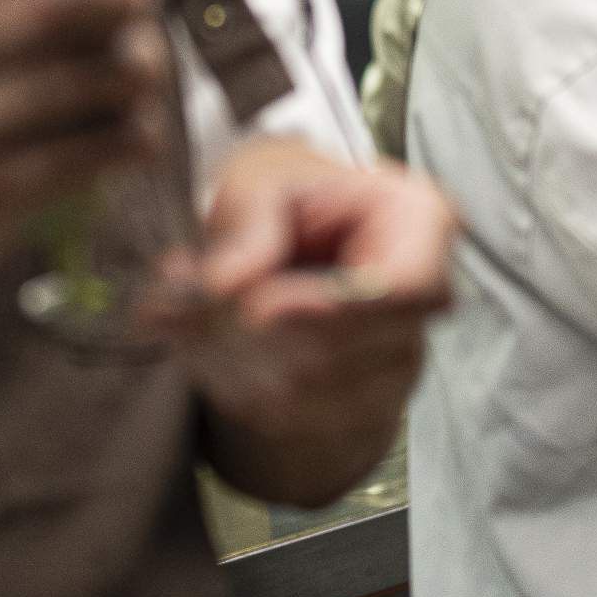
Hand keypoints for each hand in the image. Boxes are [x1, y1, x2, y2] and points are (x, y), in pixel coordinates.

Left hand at [173, 138, 455, 503]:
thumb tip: (224, 285)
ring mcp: (398, 360)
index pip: (405, 287)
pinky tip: (196, 344)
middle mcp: (423, 300)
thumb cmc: (287, 196)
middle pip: (346, 348)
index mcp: (420, 222)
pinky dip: (228, 384)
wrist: (291, 235)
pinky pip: (288, 417)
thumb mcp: (262, 179)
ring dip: (226, 361)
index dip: (333, 309)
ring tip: (173, 315)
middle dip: (251, 334)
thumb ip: (248, 224)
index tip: (255, 309)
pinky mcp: (359, 405)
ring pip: (309, 392)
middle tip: (176, 301)